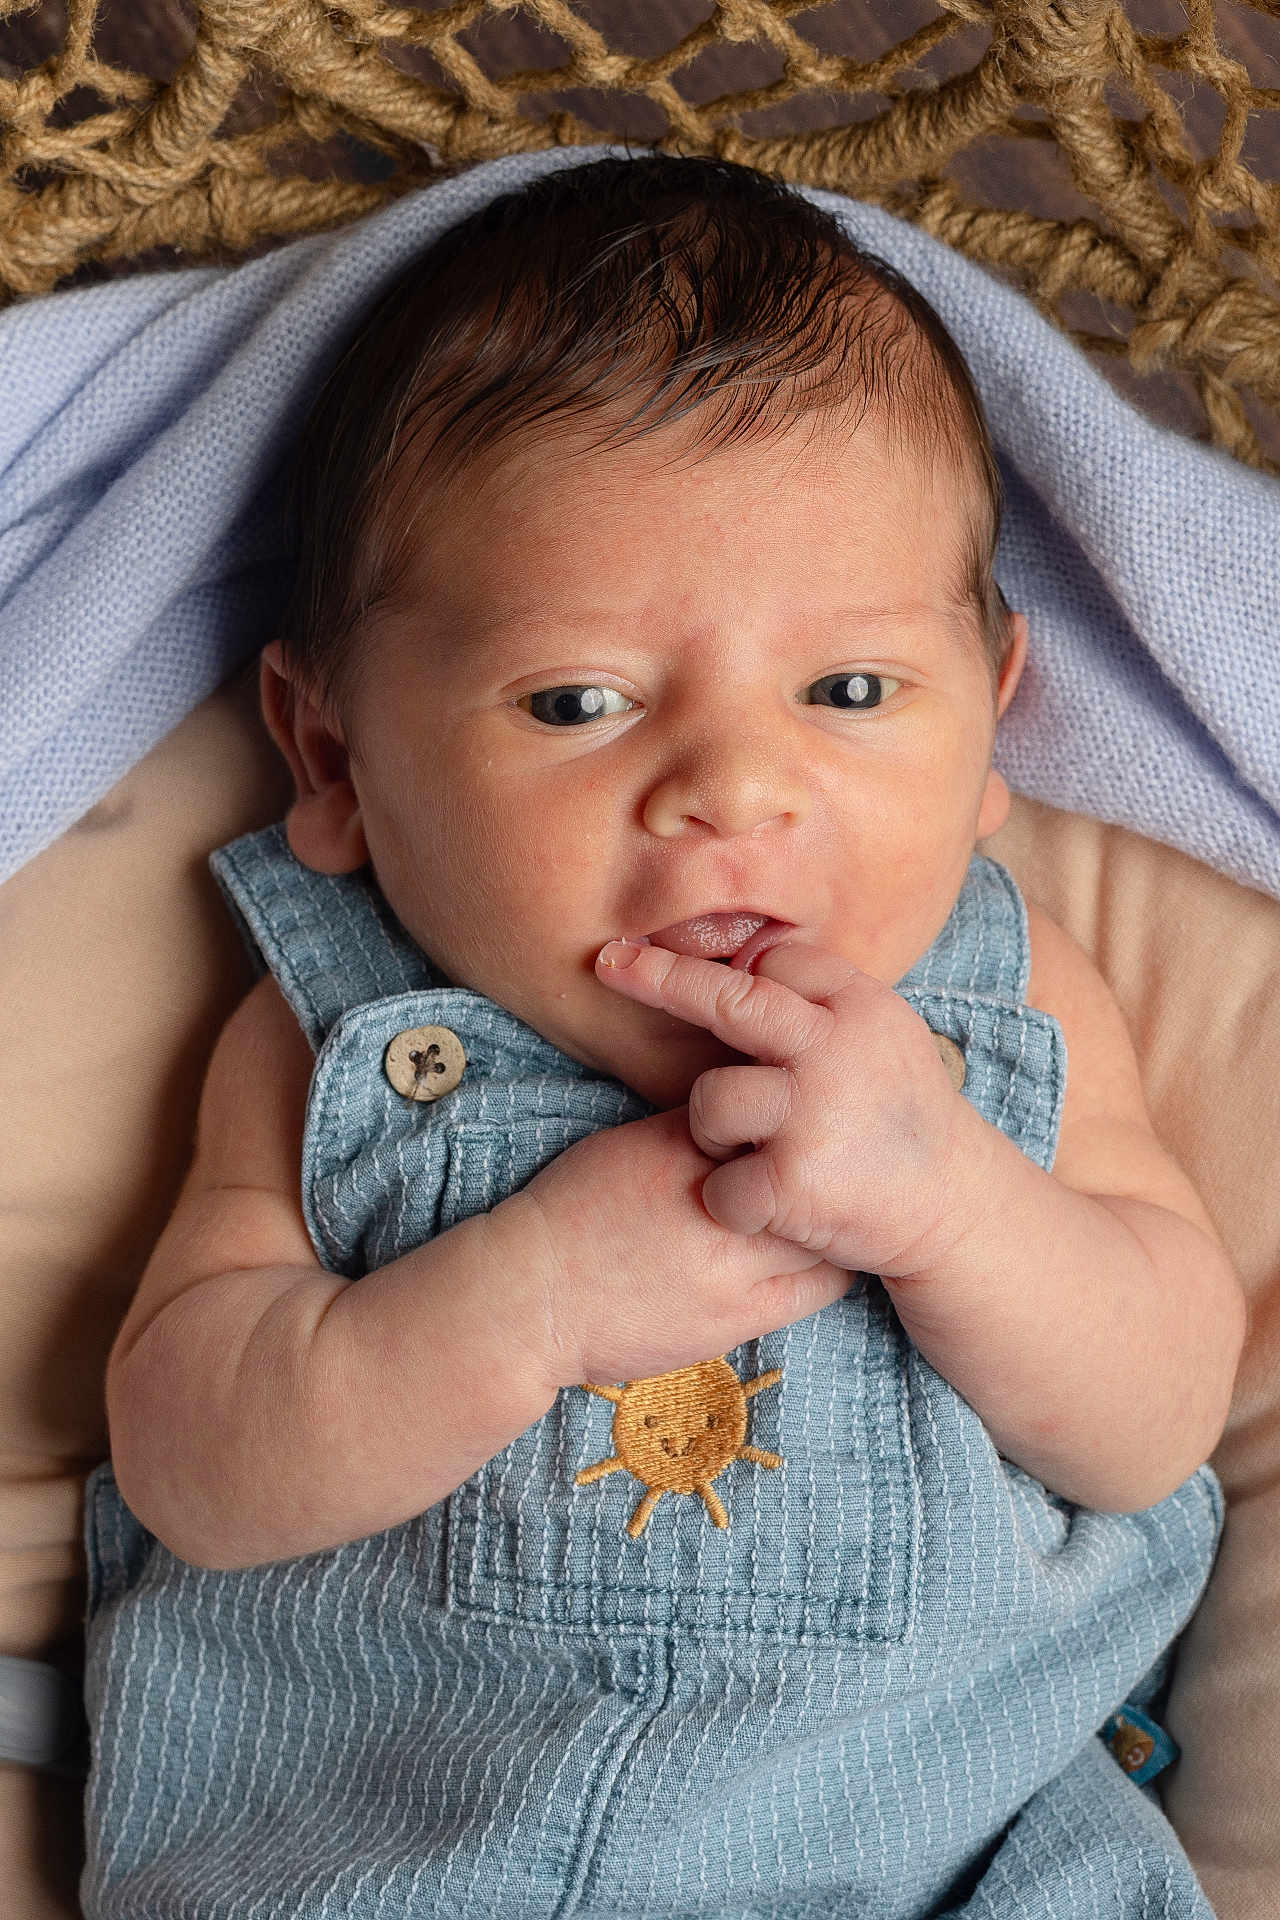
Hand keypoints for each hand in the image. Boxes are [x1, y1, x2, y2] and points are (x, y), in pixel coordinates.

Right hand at [498, 1105, 852, 1388]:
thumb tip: (754, 1111)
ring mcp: (730, 1263)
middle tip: (845, 1159)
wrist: (530, 1297)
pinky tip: (822, 1257)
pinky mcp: (737, 1318)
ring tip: (839, 1212)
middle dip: (832, 1161)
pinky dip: (830, 1267)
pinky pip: (818, 1288)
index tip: (810, 1117)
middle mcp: (715, 1197)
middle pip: (811, 1166)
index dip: (802, 1113)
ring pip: (826, 1229)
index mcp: (684, 1144)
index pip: (773, 1110)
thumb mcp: (627, 1144)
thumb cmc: (572, 1213)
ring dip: (837, 1219)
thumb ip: (692, 1129)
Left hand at [595, 939, 987, 1277]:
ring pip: (709, 1101)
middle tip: (610, 962)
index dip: (727, 974)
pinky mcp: (794, 1182)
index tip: (658, 956)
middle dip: (659, 977)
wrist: (951, 1208)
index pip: (773, 965)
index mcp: (860, 1006)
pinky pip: (718, 1183)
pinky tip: (765, 1206)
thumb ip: (821, 999)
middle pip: (728, 1000)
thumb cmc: (898, 1116)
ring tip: (756, 1152)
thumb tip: (743, 958)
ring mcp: (813, 1115)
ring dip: (715, 1133)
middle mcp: (835, 1050)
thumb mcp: (881, 1034)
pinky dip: (731, 1201)